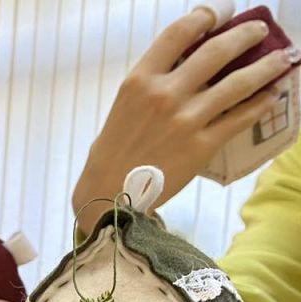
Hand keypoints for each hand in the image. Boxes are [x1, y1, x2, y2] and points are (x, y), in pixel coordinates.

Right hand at [73, 9, 292, 225]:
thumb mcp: (125, 105)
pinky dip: (261, 103)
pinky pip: (241, 118)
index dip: (205, 16)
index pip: (178, 33)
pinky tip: (270, 95)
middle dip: (246, 35)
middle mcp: (164, 95)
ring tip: (282, 58)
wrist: (110, 193)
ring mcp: (186, 120)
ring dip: (267, 66)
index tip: (220, 14)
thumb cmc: (113, 150)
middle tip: (260, 30)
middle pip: (217, 51)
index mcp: (139, 81)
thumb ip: (155, 83)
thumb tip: (190, 64)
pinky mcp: (203, 146)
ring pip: (239, 83)